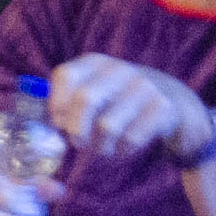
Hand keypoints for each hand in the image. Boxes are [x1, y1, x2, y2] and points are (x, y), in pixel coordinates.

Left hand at [48, 53, 215, 164]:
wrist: (172, 102)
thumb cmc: (117, 103)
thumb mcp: (92, 93)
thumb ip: (64, 105)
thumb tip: (43, 125)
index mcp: (95, 63)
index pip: (65, 75)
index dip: (55, 104)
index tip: (57, 124)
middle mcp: (119, 70)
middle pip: (86, 100)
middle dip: (76, 130)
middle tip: (78, 143)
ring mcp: (144, 86)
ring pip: (108, 126)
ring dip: (100, 147)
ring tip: (102, 149)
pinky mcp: (162, 107)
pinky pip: (131, 139)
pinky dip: (122, 151)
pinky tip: (123, 148)